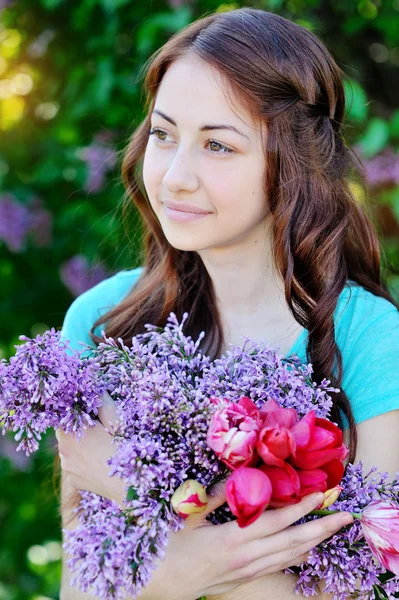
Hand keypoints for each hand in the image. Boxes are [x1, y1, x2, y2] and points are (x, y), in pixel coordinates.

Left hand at [56, 392, 124, 506]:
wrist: (127, 484)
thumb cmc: (122, 447)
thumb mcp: (115, 419)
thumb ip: (102, 402)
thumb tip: (96, 389)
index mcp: (70, 430)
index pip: (63, 415)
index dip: (75, 413)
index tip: (88, 413)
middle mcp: (63, 449)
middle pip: (65, 433)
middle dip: (78, 430)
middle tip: (98, 430)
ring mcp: (67, 467)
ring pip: (69, 451)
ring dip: (80, 448)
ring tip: (101, 449)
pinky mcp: (73, 482)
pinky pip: (75, 467)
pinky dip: (84, 464)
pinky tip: (100, 463)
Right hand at [138, 484, 352, 599]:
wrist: (164, 582)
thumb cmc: (173, 546)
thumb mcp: (190, 517)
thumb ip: (215, 498)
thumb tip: (236, 479)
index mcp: (234, 538)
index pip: (277, 522)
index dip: (300, 508)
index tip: (319, 494)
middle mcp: (248, 556)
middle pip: (294, 542)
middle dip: (322, 528)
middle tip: (345, 516)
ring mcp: (250, 570)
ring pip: (290, 556)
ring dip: (315, 541)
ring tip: (333, 528)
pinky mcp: (247, 577)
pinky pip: (279, 565)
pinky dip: (298, 555)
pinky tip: (308, 550)